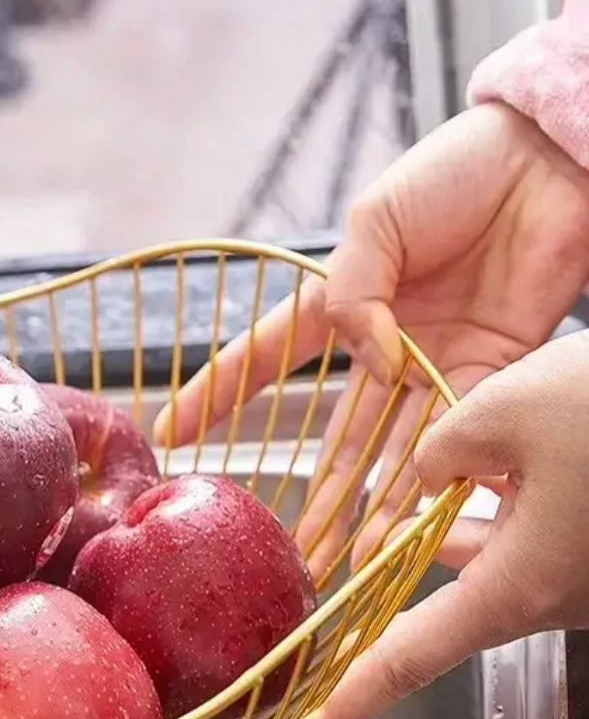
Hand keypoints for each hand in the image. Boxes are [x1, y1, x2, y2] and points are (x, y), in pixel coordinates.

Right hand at [154, 103, 588, 576]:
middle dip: (317, 493)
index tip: (171, 432)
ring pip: (395, 450)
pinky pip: (458, 433)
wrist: (546, 161)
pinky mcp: (490, 370)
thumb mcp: (376, 219)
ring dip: (372, 506)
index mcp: (337, 300)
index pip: (263, 358)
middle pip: (339, 433)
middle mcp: (381, 345)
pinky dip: (437, 477)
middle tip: (293, 545)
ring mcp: (434, 364)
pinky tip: (410, 521)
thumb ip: (355, 291)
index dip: (215, 395)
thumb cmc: (455, 172)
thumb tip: (374, 358)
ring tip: (346, 557)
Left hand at [277, 329, 588, 718]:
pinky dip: (503, 508)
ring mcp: (583, 578)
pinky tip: (493, 470)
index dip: (345, 705)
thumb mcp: (503, 410)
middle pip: (446, 604)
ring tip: (435, 482)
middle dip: (404, 568)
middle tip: (359, 548)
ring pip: (491, 561)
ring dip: (456, 526)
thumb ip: (438, 451)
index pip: (405, 661)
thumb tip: (428, 473)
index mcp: (516, 587)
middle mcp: (552, 596)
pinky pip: (533, 540)